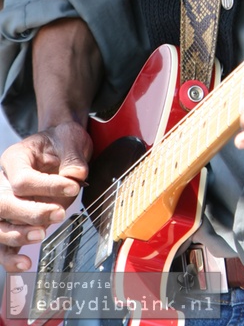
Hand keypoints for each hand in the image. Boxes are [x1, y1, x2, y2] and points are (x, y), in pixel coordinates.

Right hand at [0, 122, 90, 270]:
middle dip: (30, 213)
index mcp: (14, 158)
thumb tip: (75, 175)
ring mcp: (4, 202)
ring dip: (19, 235)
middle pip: (4, 204)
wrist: (58, 145)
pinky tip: (25, 264)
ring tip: (42, 235)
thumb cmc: (60, 142)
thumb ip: (73, 157)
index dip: (47, 187)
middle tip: (59, 214)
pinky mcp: (11, 221)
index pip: (23, 179)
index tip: (73, 188)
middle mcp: (2, 182)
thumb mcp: (70, 140)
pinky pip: (3, 243)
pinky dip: (11, 257)